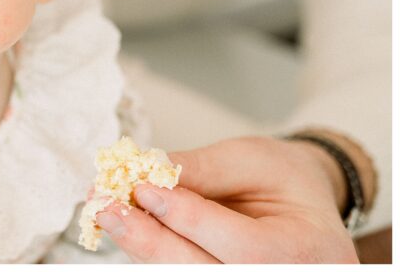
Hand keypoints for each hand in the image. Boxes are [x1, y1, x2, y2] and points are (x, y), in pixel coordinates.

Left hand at [95, 136, 358, 262]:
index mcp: (306, 252)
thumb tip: (148, 169)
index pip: (245, 248)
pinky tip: (126, 224)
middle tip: (106, 207)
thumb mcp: (251, 160)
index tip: (143, 187)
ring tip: (107, 212)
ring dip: (141, 248)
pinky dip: (149, 253)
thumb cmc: (282, 178)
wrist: (299, 204)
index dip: (189, 220)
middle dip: (151, 241)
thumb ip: (204, 170)